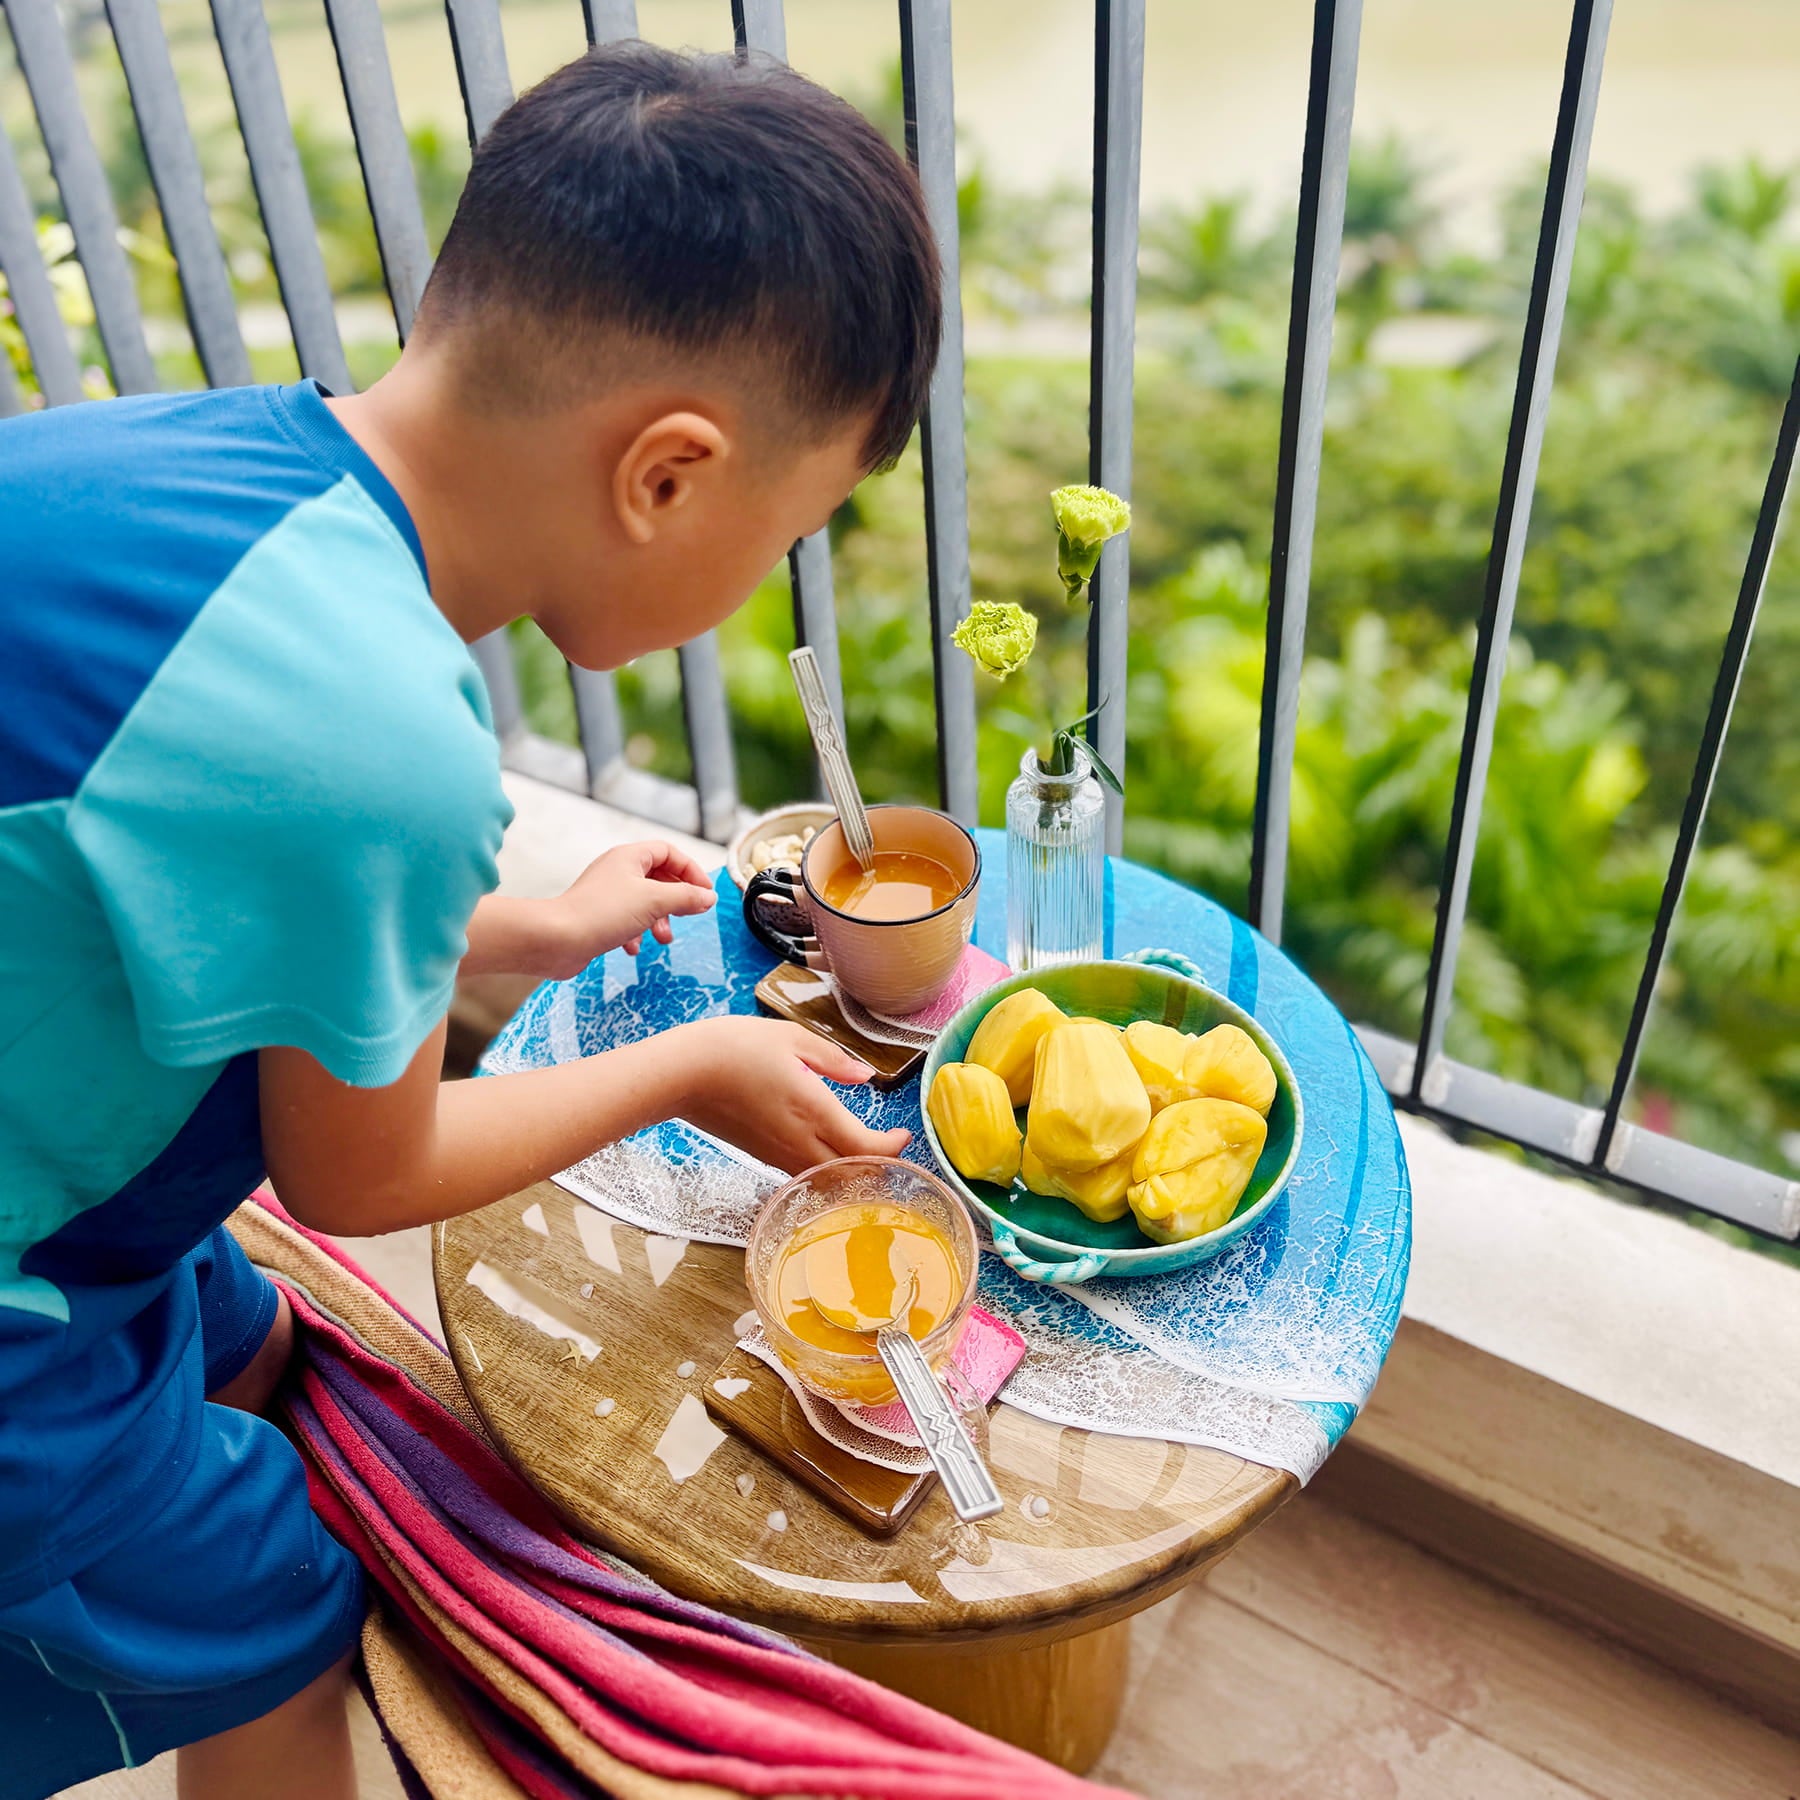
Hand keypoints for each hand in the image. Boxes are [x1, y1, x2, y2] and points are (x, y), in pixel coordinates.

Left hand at [544, 841, 718, 974]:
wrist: (556, 939)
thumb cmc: (601, 913)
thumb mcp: (654, 901)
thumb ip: (686, 897)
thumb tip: (707, 897)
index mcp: (629, 857)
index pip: (669, 852)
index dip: (690, 870)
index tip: (704, 892)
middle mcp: (617, 871)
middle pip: (658, 878)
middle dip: (675, 900)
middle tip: (687, 915)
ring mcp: (606, 894)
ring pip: (644, 902)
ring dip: (658, 920)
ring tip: (662, 939)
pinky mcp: (597, 917)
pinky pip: (626, 921)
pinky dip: (636, 933)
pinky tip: (633, 948)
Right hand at [669, 1017, 911, 1173]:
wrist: (681, 1074)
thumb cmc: (733, 1048)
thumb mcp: (790, 1039)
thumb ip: (833, 1060)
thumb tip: (865, 1077)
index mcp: (815, 1111)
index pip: (866, 1150)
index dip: (892, 1149)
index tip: (902, 1136)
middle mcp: (800, 1141)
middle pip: (852, 1176)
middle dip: (878, 1166)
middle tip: (889, 1146)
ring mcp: (778, 1153)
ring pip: (828, 1180)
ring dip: (851, 1171)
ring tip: (863, 1149)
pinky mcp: (761, 1154)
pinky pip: (804, 1173)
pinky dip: (826, 1170)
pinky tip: (827, 1150)